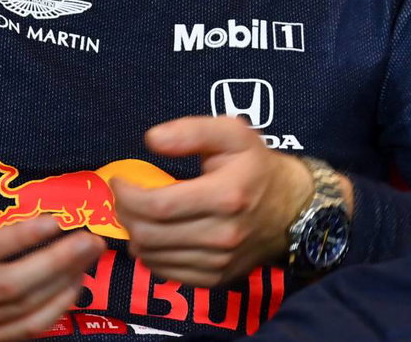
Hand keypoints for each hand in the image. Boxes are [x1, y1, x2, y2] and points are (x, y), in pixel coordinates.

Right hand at [0, 159, 105, 341]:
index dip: (19, 238)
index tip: (54, 221)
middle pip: (10, 287)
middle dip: (55, 262)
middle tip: (89, 238)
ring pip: (24, 309)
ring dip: (64, 282)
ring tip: (90, 253)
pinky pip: (27, 330)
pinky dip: (56, 309)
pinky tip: (76, 282)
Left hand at [112, 116, 320, 287]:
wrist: (292, 208)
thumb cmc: (256, 166)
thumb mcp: (233, 133)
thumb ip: (192, 130)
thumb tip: (152, 139)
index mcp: (225, 196)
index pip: (158, 206)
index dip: (127, 195)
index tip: (119, 181)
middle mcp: (222, 235)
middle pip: (150, 235)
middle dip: (125, 214)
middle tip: (123, 197)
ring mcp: (219, 262)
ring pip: (153, 257)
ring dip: (134, 234)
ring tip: (138, 213)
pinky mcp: (215, 279)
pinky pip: (166, 273)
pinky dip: (151, 254)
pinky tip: (156, 234)